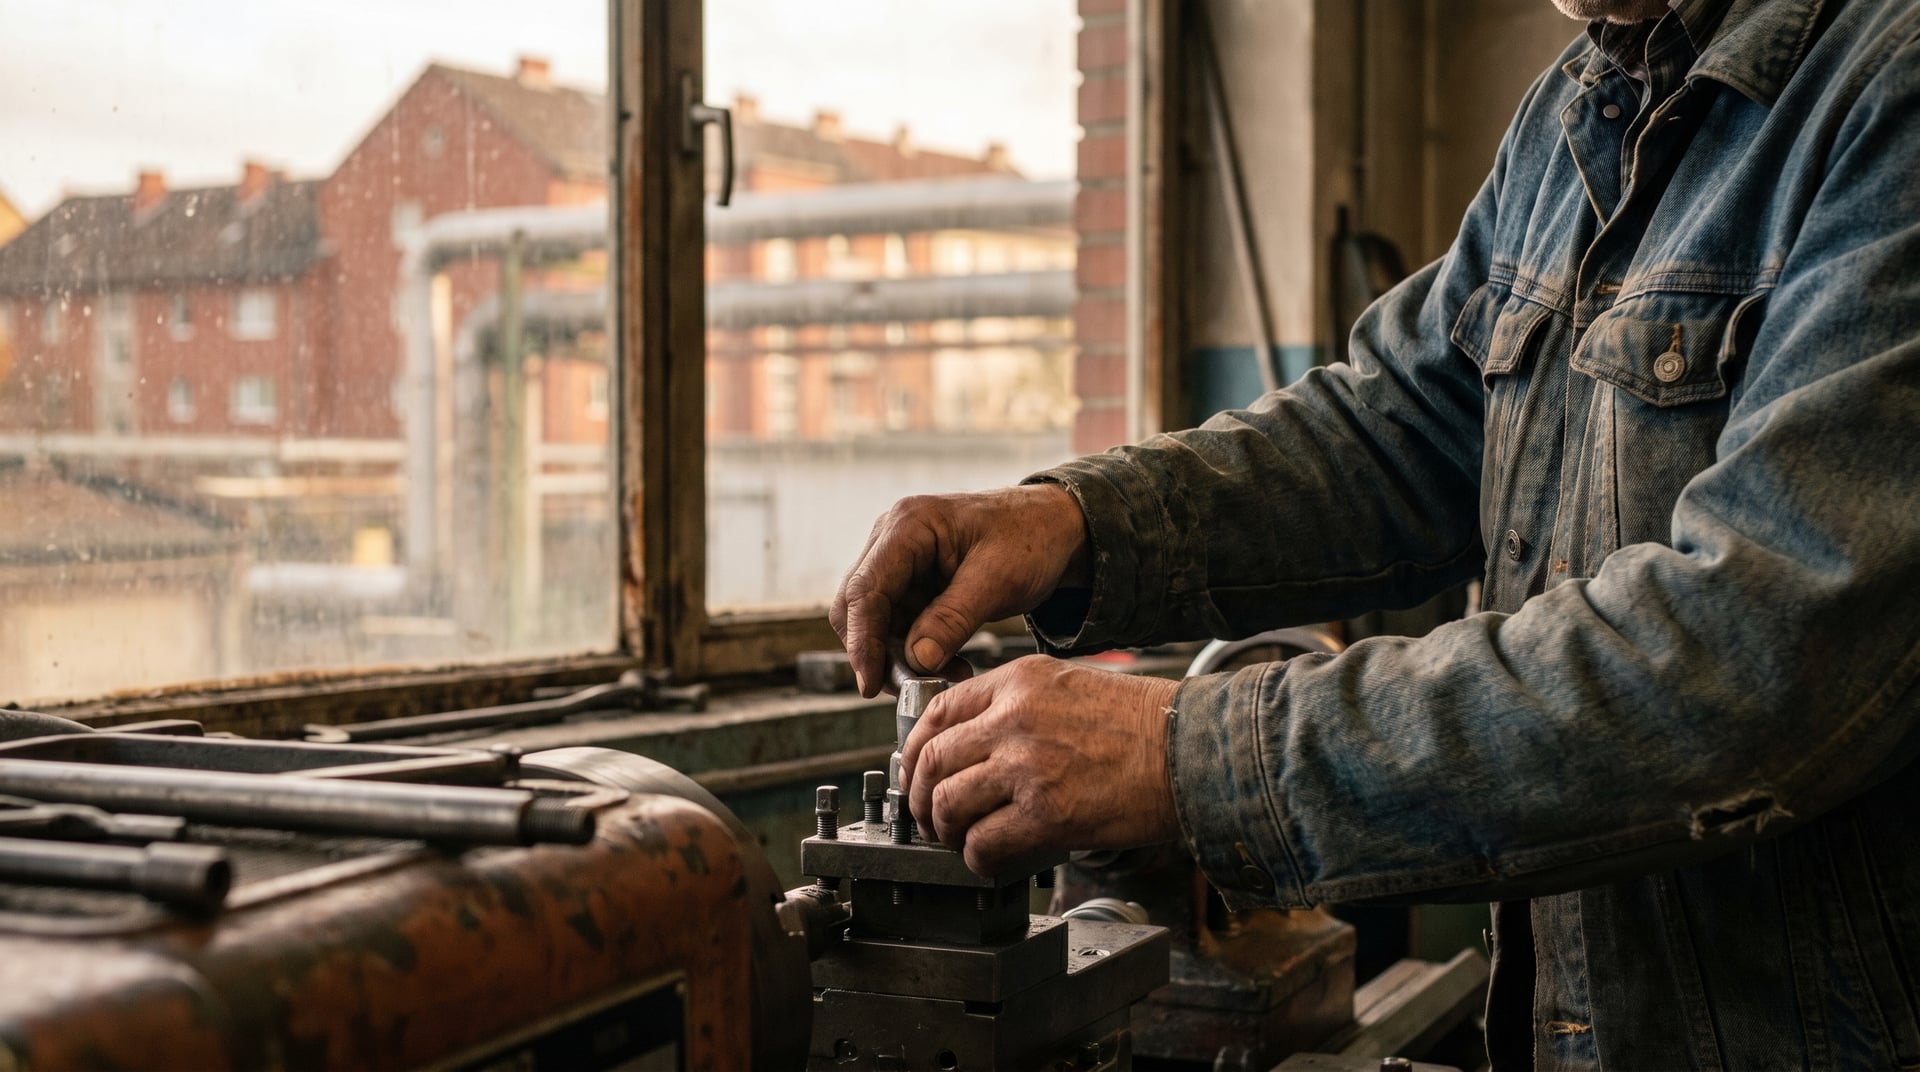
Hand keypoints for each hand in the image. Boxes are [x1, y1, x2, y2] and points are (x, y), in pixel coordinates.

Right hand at [831, 485, 1090, 696]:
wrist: (1056, 528)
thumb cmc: (1031, 538)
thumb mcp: (998, 580)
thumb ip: (952, 619)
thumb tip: (915, 660)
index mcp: (908, 526)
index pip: (864, 590)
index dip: (862, 642)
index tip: (870, 684)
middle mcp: (892, 540)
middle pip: (859, 608)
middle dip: (879, 654)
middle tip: (912, 689)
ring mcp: (900, 562)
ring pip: (876, 624)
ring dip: (902, 658)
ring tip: (949, 675)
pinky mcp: (912, 584)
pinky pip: (899, 627)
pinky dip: (917, 652)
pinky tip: (950, 665)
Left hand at [899, 656, 1181, 875]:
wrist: (1191, 752)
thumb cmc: (1143, 724)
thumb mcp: (1068, 685)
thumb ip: (1017, 705)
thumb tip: (975, 744)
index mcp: (1018, 681)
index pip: (938, 712)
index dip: (914, 750)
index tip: (916, 772)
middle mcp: (1014, 718)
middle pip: (933, 760)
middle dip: (920, 797)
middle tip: (928, 817)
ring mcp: (1027, 765)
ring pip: (948, 803)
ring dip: (946, 831)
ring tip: (959, 841)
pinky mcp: (1046, 813)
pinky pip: (984, 843)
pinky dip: (977, 859)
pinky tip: (990, 860)